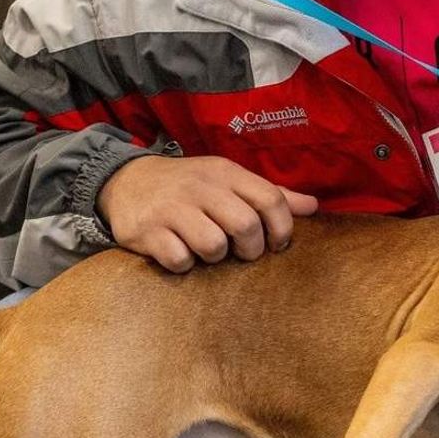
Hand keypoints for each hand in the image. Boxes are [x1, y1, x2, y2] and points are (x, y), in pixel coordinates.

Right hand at [97, 155, 319, 272]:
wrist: (125, 181)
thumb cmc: (188, 186)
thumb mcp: (226, 180)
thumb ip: (267, 194)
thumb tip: (313, 207)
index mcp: (225, 173)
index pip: (270, 198)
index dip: (282, 228)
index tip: (277, 245)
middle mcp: (200, 187)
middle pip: (245, 225)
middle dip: (251, 250)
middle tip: (243, 253)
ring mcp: (172, 208)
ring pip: (213, 246)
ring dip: (215, 258)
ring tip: (207, 251)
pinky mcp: (147, 231)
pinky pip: (179, 260)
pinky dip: (183, 264)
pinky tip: (179, 253)